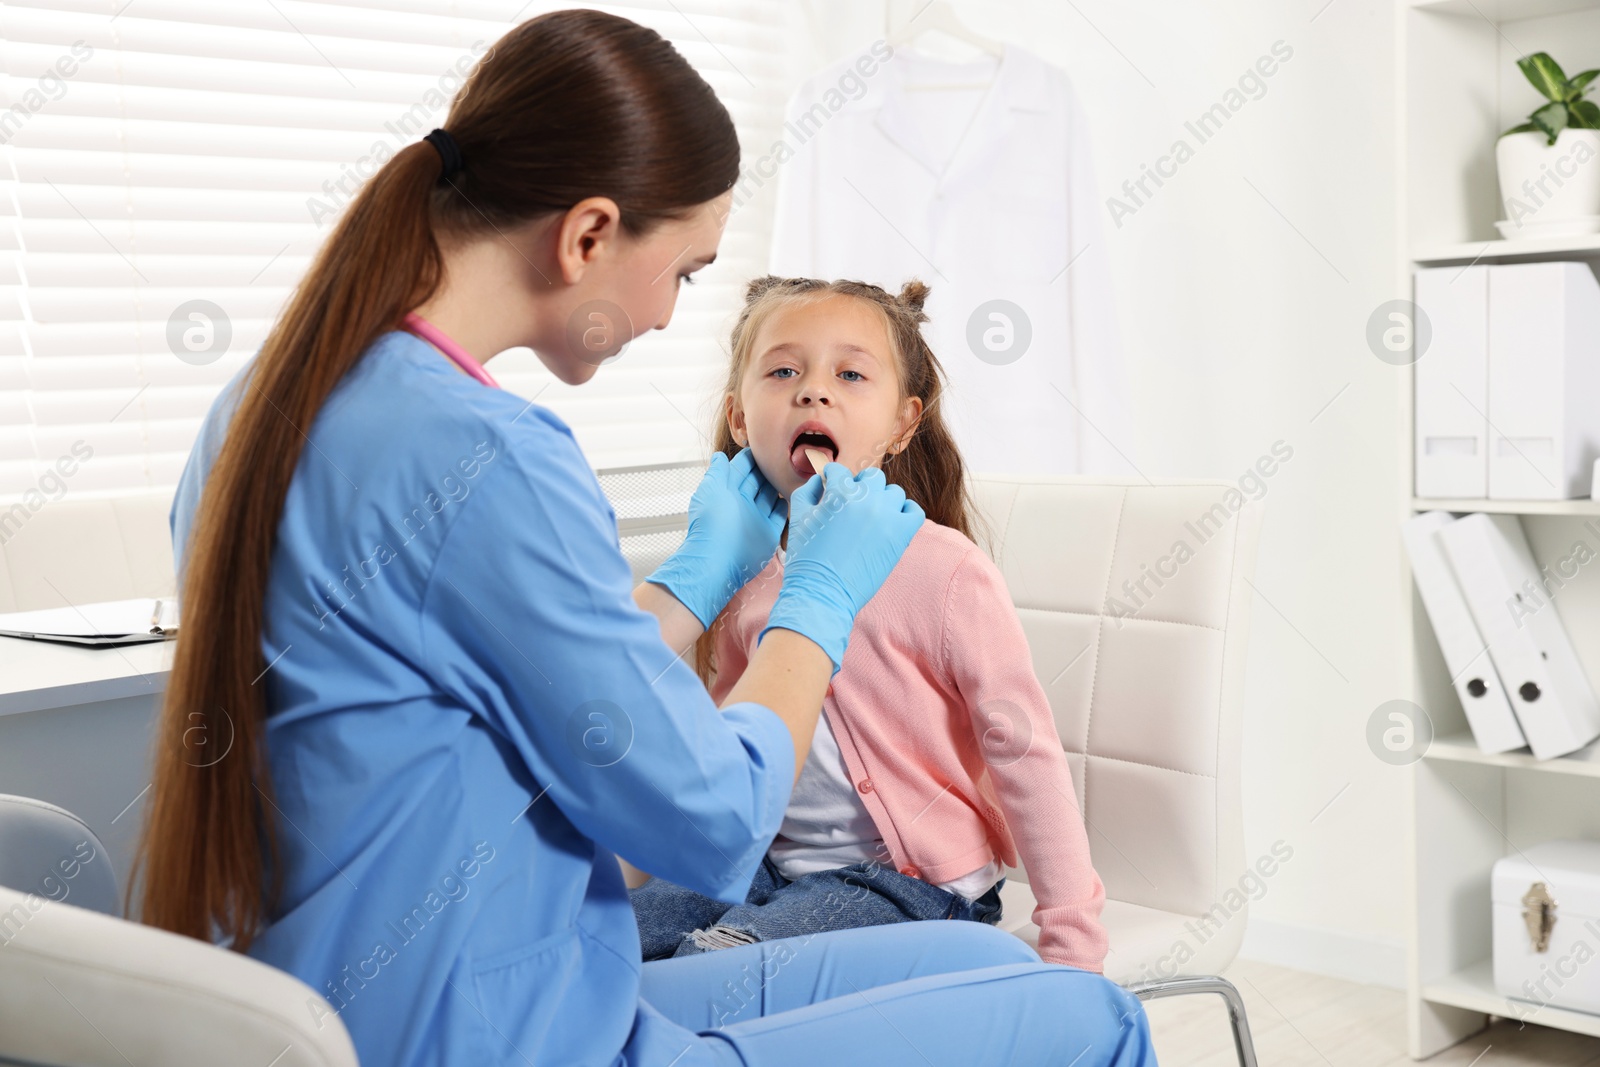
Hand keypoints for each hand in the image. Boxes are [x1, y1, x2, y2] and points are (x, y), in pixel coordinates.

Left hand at [646, 449, 784, 627]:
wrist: (717, 561)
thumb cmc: (711, 524)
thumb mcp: (711, 490)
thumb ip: (717, 472)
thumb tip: (720, 456)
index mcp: (727, 491)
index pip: (741, 469)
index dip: (751, 457)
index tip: (766, 445)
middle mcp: (742, 504)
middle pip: (757, 481)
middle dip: (768, 468)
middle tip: (784, 455)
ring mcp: (755, 518)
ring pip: (769, 496)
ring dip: (778, 485)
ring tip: (792, 471)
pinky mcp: (767, 533)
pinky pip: (779, 515)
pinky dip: (785, 504)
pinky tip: (793, 493)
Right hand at [761, 463, 924, 671]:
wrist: (822, 593)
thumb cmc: (806, 557)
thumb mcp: (798, 516)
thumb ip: (809, 489)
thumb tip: (823, 479)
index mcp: (840, 491)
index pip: (841, 472)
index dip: (835, 482)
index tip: (834, 495)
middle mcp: (866, 498)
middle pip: (872, 477)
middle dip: (862, 488)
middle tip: (854, 508)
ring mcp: (887, 515)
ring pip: (894, 493)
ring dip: (883, 502)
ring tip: (872, 521)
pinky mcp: (902, 534)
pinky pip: (914, 512)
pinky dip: (906, 513)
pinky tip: (893, 524)